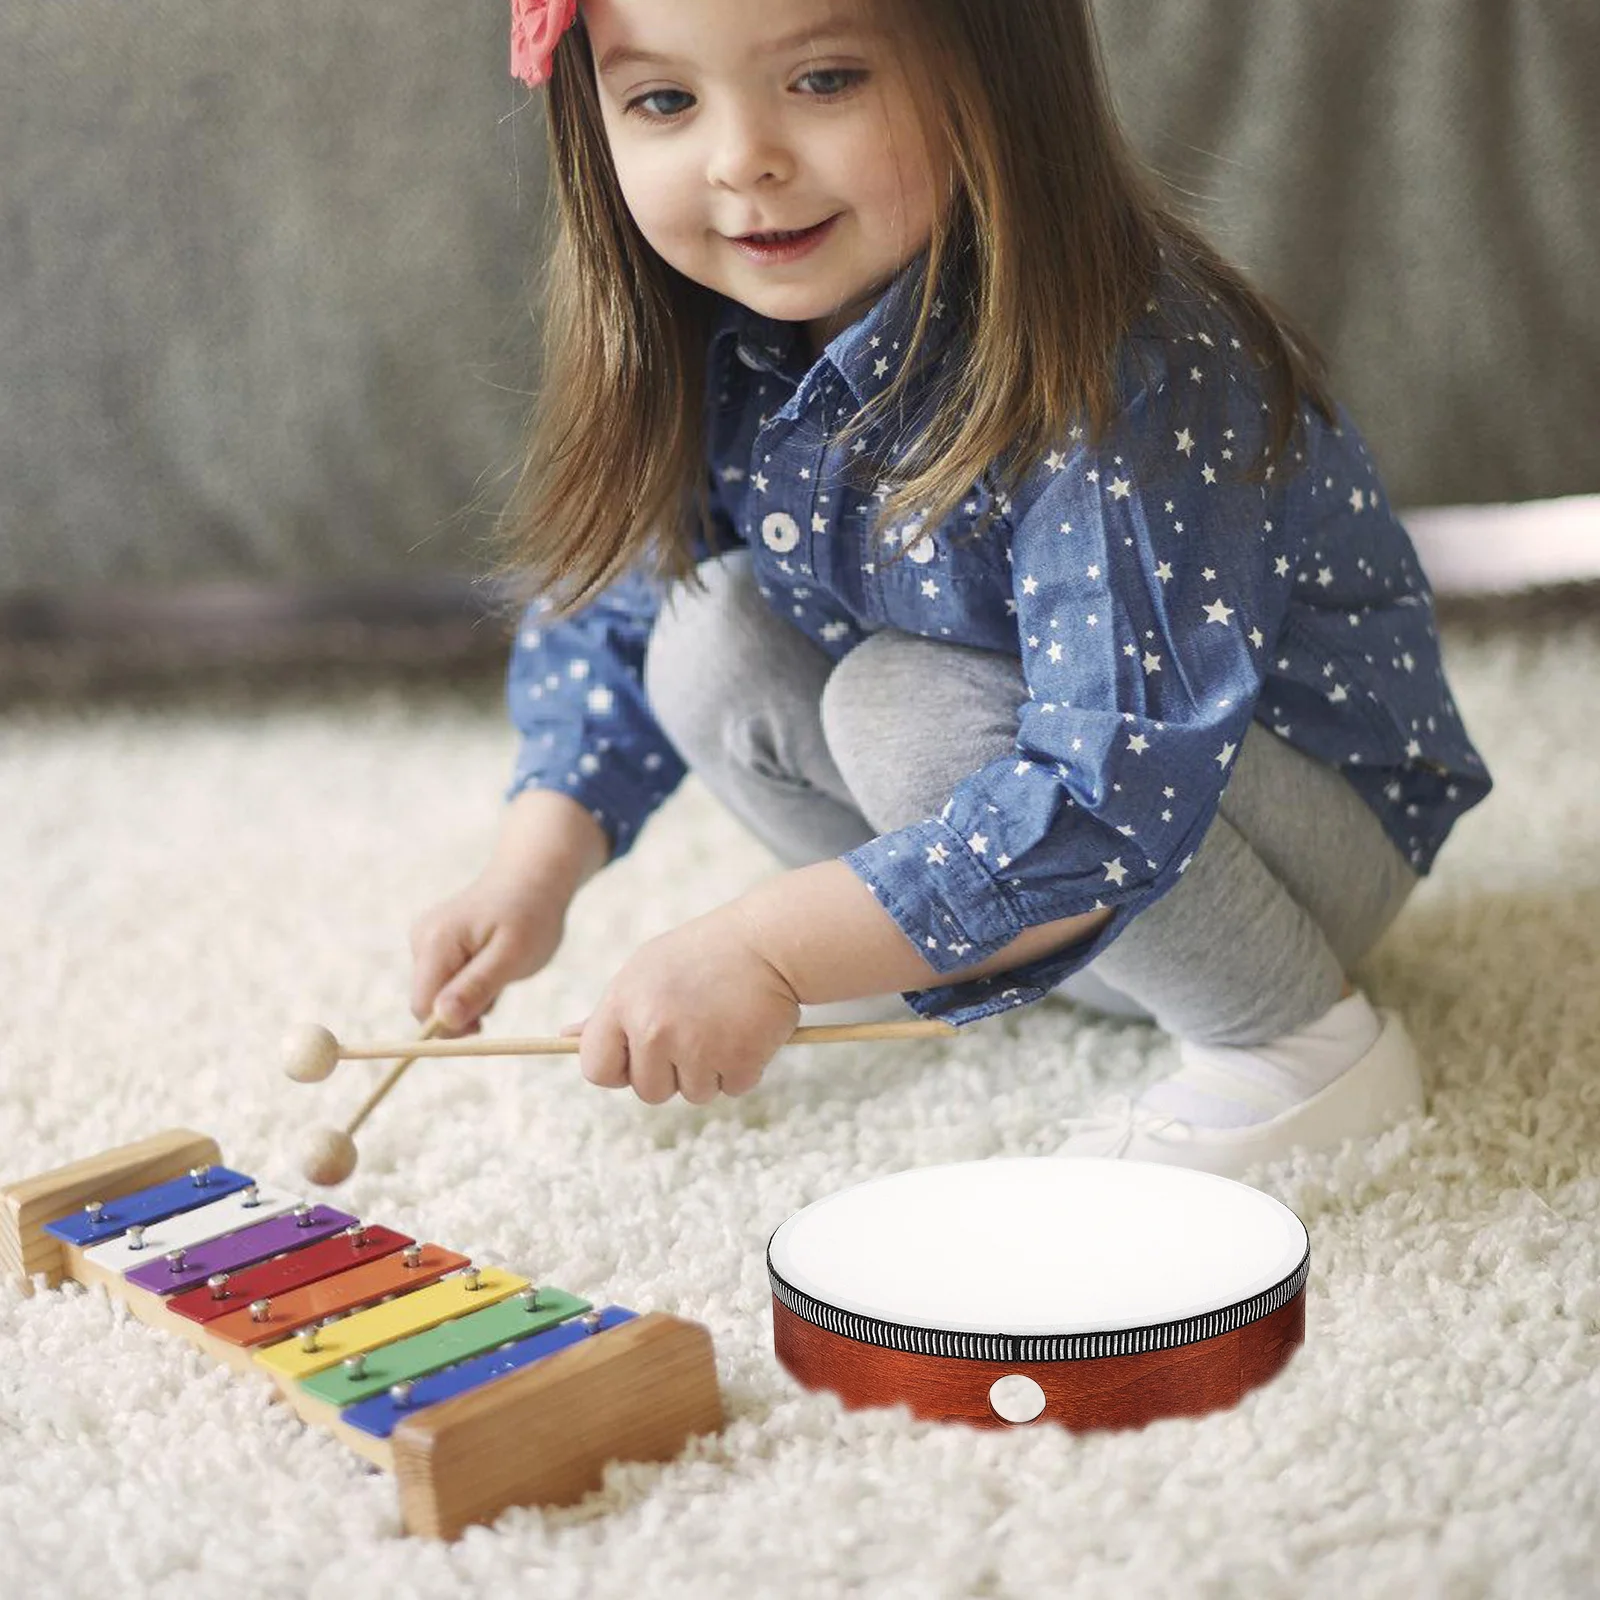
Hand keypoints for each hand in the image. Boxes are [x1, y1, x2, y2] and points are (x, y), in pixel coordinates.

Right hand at [409, 870, 567, 1034]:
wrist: (533, 878)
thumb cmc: (530, 916)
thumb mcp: (511, 957)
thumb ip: (476, 988)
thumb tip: (442, 1020)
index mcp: (436, 943)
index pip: (422, 1007)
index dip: (449, 1027)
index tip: (484, 1027)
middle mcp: (422, 940)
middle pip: (427, 1002)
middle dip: (462, 1009)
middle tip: (499, 989)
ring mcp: (426, 940)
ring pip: (439, 994)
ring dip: (470, 997)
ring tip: (499, 971)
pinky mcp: (435, 944)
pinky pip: (446, 981)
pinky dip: (470, 984)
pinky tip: (491, 964)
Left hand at [567, 905, 799, 1104]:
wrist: (769, 940)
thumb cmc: (702, 954)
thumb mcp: (646, 970)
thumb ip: (611, 1011)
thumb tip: (566, 1036)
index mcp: (623, 1003)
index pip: (596, 1069)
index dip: (618, 1069)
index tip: (639, 1057)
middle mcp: (653, 1029)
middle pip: (648, 1091)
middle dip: (673, 1072)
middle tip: (696, 1030)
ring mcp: (696, 1047)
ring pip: (694, 1094)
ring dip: (712, 1070)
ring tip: (723, 1023)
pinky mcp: (738, 1059)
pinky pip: (733, 1088)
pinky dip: (744, 1067)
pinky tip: (747, 1029)